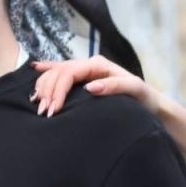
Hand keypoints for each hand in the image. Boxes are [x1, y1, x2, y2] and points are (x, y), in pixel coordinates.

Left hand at [32, 57, 185, 169]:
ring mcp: (117, 74)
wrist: (153, 118)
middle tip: (43, 111)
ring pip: (86, 70)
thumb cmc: (116, 111)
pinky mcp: (134, 86)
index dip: (43, 81)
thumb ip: (68, 94)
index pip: (59, 68)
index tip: (32, 100)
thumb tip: (37, 87)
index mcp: (87, 70)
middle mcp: (100, 68)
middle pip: (68, 69)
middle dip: (51, 88)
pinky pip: (118, 83)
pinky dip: (104, 85)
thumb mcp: (88, 104)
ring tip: (55, 105)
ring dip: (67, 86)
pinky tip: (92, 89)